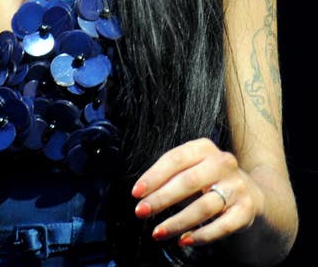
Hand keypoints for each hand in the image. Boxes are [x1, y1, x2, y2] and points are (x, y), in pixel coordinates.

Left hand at [131, 137, 263, 249]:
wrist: (251, 191)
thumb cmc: (209, 179)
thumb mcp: (192, 167)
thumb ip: (171, 175)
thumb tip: (143, 193)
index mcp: (204, 147)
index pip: (174, 159)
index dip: (154, 176)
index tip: (136, 192)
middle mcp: (222, 163)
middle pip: (187, 182)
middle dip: (161, 199)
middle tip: (140, 212)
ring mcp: (236, 186)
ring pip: (202, 207)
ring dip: (177, 222)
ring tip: (158, 232)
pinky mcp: (246, 209)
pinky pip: (221, 226)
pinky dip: (201, 235)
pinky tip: (184, 240)